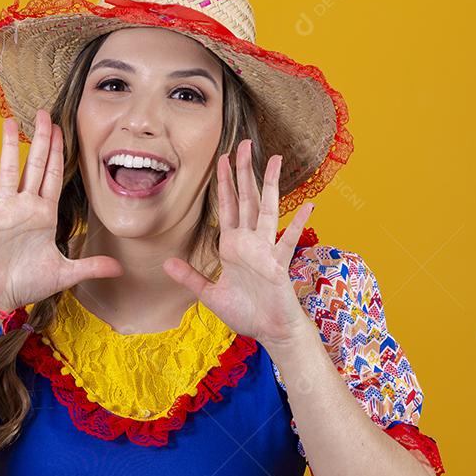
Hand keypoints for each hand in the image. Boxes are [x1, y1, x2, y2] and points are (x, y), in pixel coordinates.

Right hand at [0, 109, 123, 313]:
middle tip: (43, 114)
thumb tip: (119, 269)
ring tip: (9, 122)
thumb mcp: (64, 274)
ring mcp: (3, 210)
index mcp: (44, 215)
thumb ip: (90, 267)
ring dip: (8, 147)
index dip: (58, 153)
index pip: (53, 176)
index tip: (61, 130)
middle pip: (34, 166)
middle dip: (40, 140)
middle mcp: (24, 207)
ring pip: (8, 171)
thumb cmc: (27, 283)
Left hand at [162, 139, 314, 346]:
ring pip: (267, 209)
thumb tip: (167, 263)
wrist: (269, 331)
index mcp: (233, 246)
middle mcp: (250, 242)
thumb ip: (190, 277)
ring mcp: (266, 250)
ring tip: (274, 159)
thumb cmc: (245, 313)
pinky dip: (298, 224)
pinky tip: (308, 206)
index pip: (227, 207)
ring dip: (270, 185)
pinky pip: (289, 240)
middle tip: (243, 144)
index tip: (222, 160)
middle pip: (246, 199)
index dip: (225, 184)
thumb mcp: (210, 294)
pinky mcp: (278, 264)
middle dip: (244, 172)